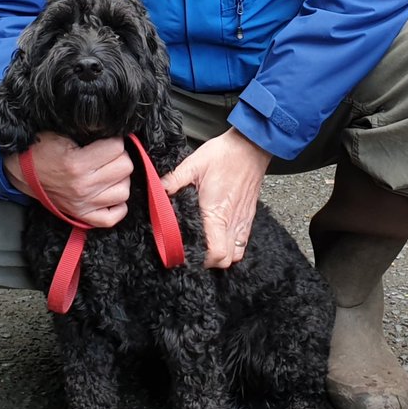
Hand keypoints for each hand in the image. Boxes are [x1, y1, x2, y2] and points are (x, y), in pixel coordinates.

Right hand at [3, 133, 132, 227]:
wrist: (20, 170)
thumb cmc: (41, 148)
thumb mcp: (63, 133)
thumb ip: (90, 133)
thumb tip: (115, 131)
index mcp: (77, 164)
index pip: (117, 147)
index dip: (113, 139)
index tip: (105, 139)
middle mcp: (83, 187)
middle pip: (125, 168)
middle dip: (118, 157)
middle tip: (106, 154)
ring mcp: (84, 205)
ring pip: (124, 191)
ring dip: (119, 179)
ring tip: (106, 171)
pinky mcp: (82, 216)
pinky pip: (113, 217)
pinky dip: (116, 205)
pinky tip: (109, 192)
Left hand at [161, 129, 270, 267]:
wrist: (251, 147)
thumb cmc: (224, 155)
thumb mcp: (193, 163)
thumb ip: (173, 180)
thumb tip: (157, 190)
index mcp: (217, 212)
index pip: (215, 252)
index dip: (200, 259)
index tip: (184, 253)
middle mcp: (232, 221)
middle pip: (225, 260)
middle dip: (208, 262)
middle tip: (192, 250)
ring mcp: (243, 221)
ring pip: (236, 255)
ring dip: (221, 255)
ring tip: (206, 245)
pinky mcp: (248, 217)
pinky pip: (243, 243)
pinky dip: (232, 247)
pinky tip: (219, 236)